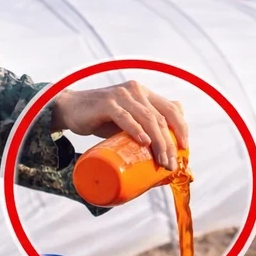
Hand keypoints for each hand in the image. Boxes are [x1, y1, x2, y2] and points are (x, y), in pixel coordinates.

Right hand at [51, 80, 188, 170]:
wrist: (70, 110)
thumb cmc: (102, 119)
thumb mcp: (127, 123)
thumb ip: (143, 129)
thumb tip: (165, 154)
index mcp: (145, 94)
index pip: (171, 109)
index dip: (181, 128)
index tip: (185, 149)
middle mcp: (136, 91)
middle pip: (160, 118)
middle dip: (169, 143)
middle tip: (171, 164)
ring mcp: (121, 95)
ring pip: (147, 118)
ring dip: (158, 142)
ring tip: (162, 160)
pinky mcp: (106, 103)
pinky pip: (125, 116)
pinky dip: (136, 130)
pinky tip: (144, 142)